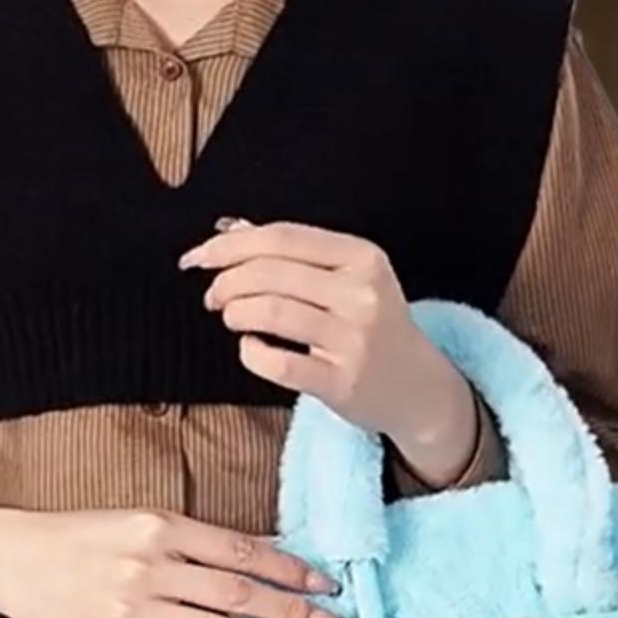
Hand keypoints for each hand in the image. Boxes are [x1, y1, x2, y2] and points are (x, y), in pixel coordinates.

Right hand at [0, 506, 344, 617]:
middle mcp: (150, 568)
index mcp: (161, 527)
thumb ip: (199, 540)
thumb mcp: (142, 519)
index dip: (291, 569)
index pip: (243, 551)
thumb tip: (266, 556)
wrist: (15, 559)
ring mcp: (132, 613)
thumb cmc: (87, 537)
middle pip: (239, 595)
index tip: (326, 583)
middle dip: (294, 612)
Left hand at [179, 218, 480, 486]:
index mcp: (362, 257)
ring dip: (236, 313)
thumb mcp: (348, 278)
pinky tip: (251, 348)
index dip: (230, 245)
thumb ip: (293, 253)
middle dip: (227, 282)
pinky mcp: (342, 382)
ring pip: (272, 313)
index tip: (198, 257)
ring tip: (231, 318)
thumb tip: (228, 229)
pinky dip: (251, 353)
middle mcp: (361, 294)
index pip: (283, 237)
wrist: (419, 388)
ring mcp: (354, 340)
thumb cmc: (374, 327)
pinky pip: (279, 363)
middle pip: (271, 273)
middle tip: (213, 296)